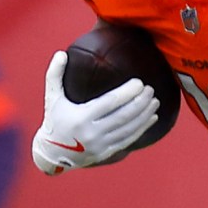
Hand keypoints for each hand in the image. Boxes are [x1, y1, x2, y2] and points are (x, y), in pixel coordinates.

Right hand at [30, 50, 157, 173]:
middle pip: (123, 116)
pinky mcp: (106, 153)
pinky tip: (152, 118)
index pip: (110, 103)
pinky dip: (142, 128)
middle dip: (140, 102)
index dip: (127, 92)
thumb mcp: (52, 97)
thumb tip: (61, 53)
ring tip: (155, 101)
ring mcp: (100, 145)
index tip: (139, 82)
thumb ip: (54, 74)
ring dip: (145, 115)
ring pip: (128, 129)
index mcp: (81, 117)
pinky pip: (128, 140)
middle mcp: (92, 133)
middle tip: (151, 90)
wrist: (52, 154)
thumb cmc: (54, 119)